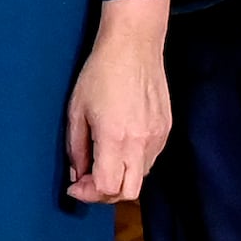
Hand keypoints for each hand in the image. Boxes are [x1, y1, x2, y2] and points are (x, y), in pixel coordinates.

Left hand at [64, 0, 173, 203]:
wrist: (134, 45)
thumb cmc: (101, 73)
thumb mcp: (76, 111)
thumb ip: (76, 148)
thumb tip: (77, 174)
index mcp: (115, 138)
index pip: (107, 188)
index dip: (89, 194)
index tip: (75, 186)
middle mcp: (140, 142)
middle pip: (128, 193)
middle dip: (106, 194)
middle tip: (88, 181)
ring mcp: (157, 137)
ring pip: (141, 177)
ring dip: (120, 178)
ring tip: (102, 162)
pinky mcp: (166, 129)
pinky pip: (150, 159)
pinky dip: (133, 163)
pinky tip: (120, 147)